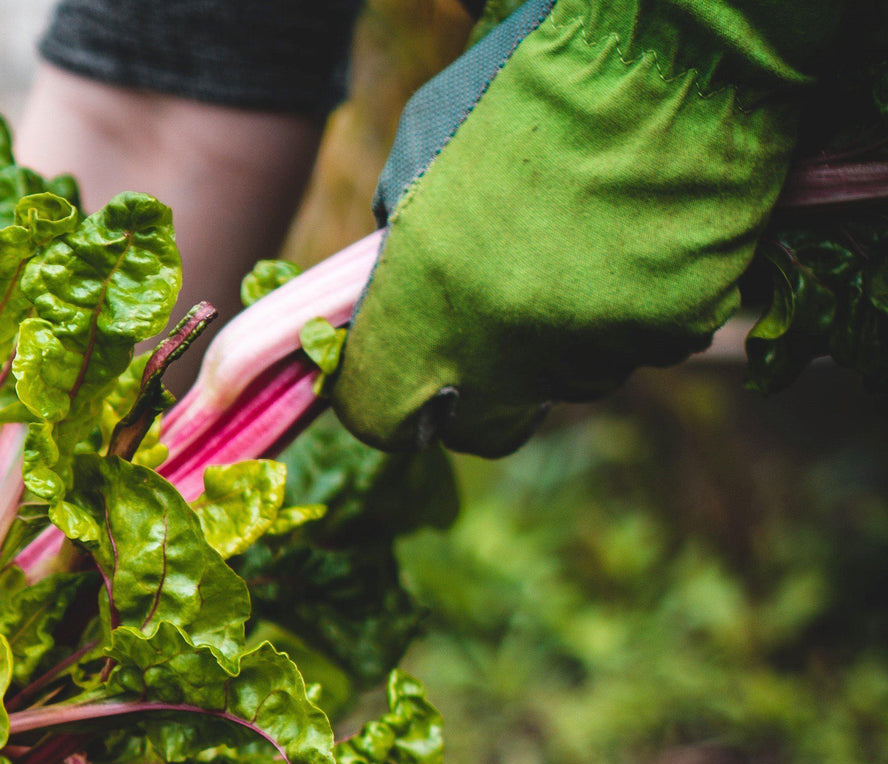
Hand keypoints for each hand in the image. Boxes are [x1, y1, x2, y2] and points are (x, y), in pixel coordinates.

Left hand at [327, 0, 865, 455]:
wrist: (659, 48)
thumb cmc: (522, 88)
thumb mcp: (417, 161)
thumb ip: (401, 247)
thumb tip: (397, 294)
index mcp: (425, 308)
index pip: (379, 415)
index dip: (383, 402)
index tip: (397, 379)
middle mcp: (505, 350)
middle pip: (483, 426)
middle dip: (479, 396)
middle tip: (491, 332)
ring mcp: (596, 350)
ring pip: (570, 379)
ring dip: (564, 338)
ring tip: (579, 246)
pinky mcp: (673, 331)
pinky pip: (643, 343)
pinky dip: (638, 307)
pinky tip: (638, 237)